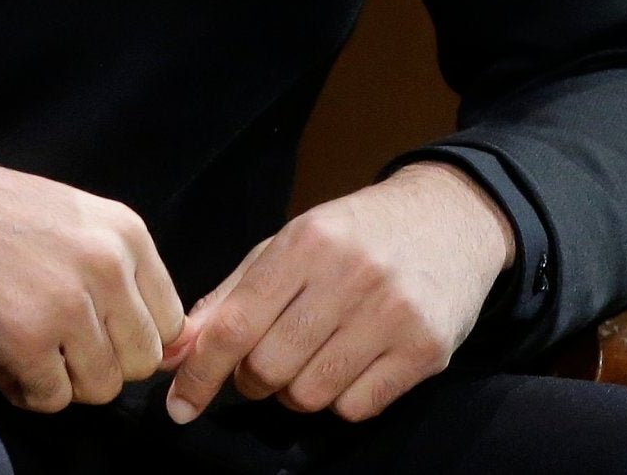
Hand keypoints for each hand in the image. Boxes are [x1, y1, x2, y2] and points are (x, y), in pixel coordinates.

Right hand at [0, 149, 187, 412]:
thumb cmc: (0, 215)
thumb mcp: (81, 222)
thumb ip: (124, 273)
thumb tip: (169, 348)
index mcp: (127, 234)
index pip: (170, 322)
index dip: (133, 339)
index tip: (99, 334)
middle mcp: (107, 266)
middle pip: (142, 361)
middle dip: (102, 363)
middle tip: (60, 344)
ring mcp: (68, 304)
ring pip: (102, 387)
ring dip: (64, 380)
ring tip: (28, 348)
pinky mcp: (25, 338)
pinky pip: (51, 398)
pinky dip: (26, 389)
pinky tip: (2, 358)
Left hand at [161, 161, 514, 425]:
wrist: (449, 219)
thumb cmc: (354, 235)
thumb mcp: (289, 244)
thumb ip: (231, 296)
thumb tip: (177, 351)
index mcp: (305, 243)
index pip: (236, 323)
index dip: (200, 370)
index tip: (179, 404)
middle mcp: (348, 275)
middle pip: (269, 367)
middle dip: (254, 378)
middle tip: (266, 361)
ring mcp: (391, 313)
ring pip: (311, 394)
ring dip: (297, 391)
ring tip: (312, 358)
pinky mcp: (425, 349)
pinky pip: (357, 408)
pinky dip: (341, 399)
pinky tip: (350, 364)